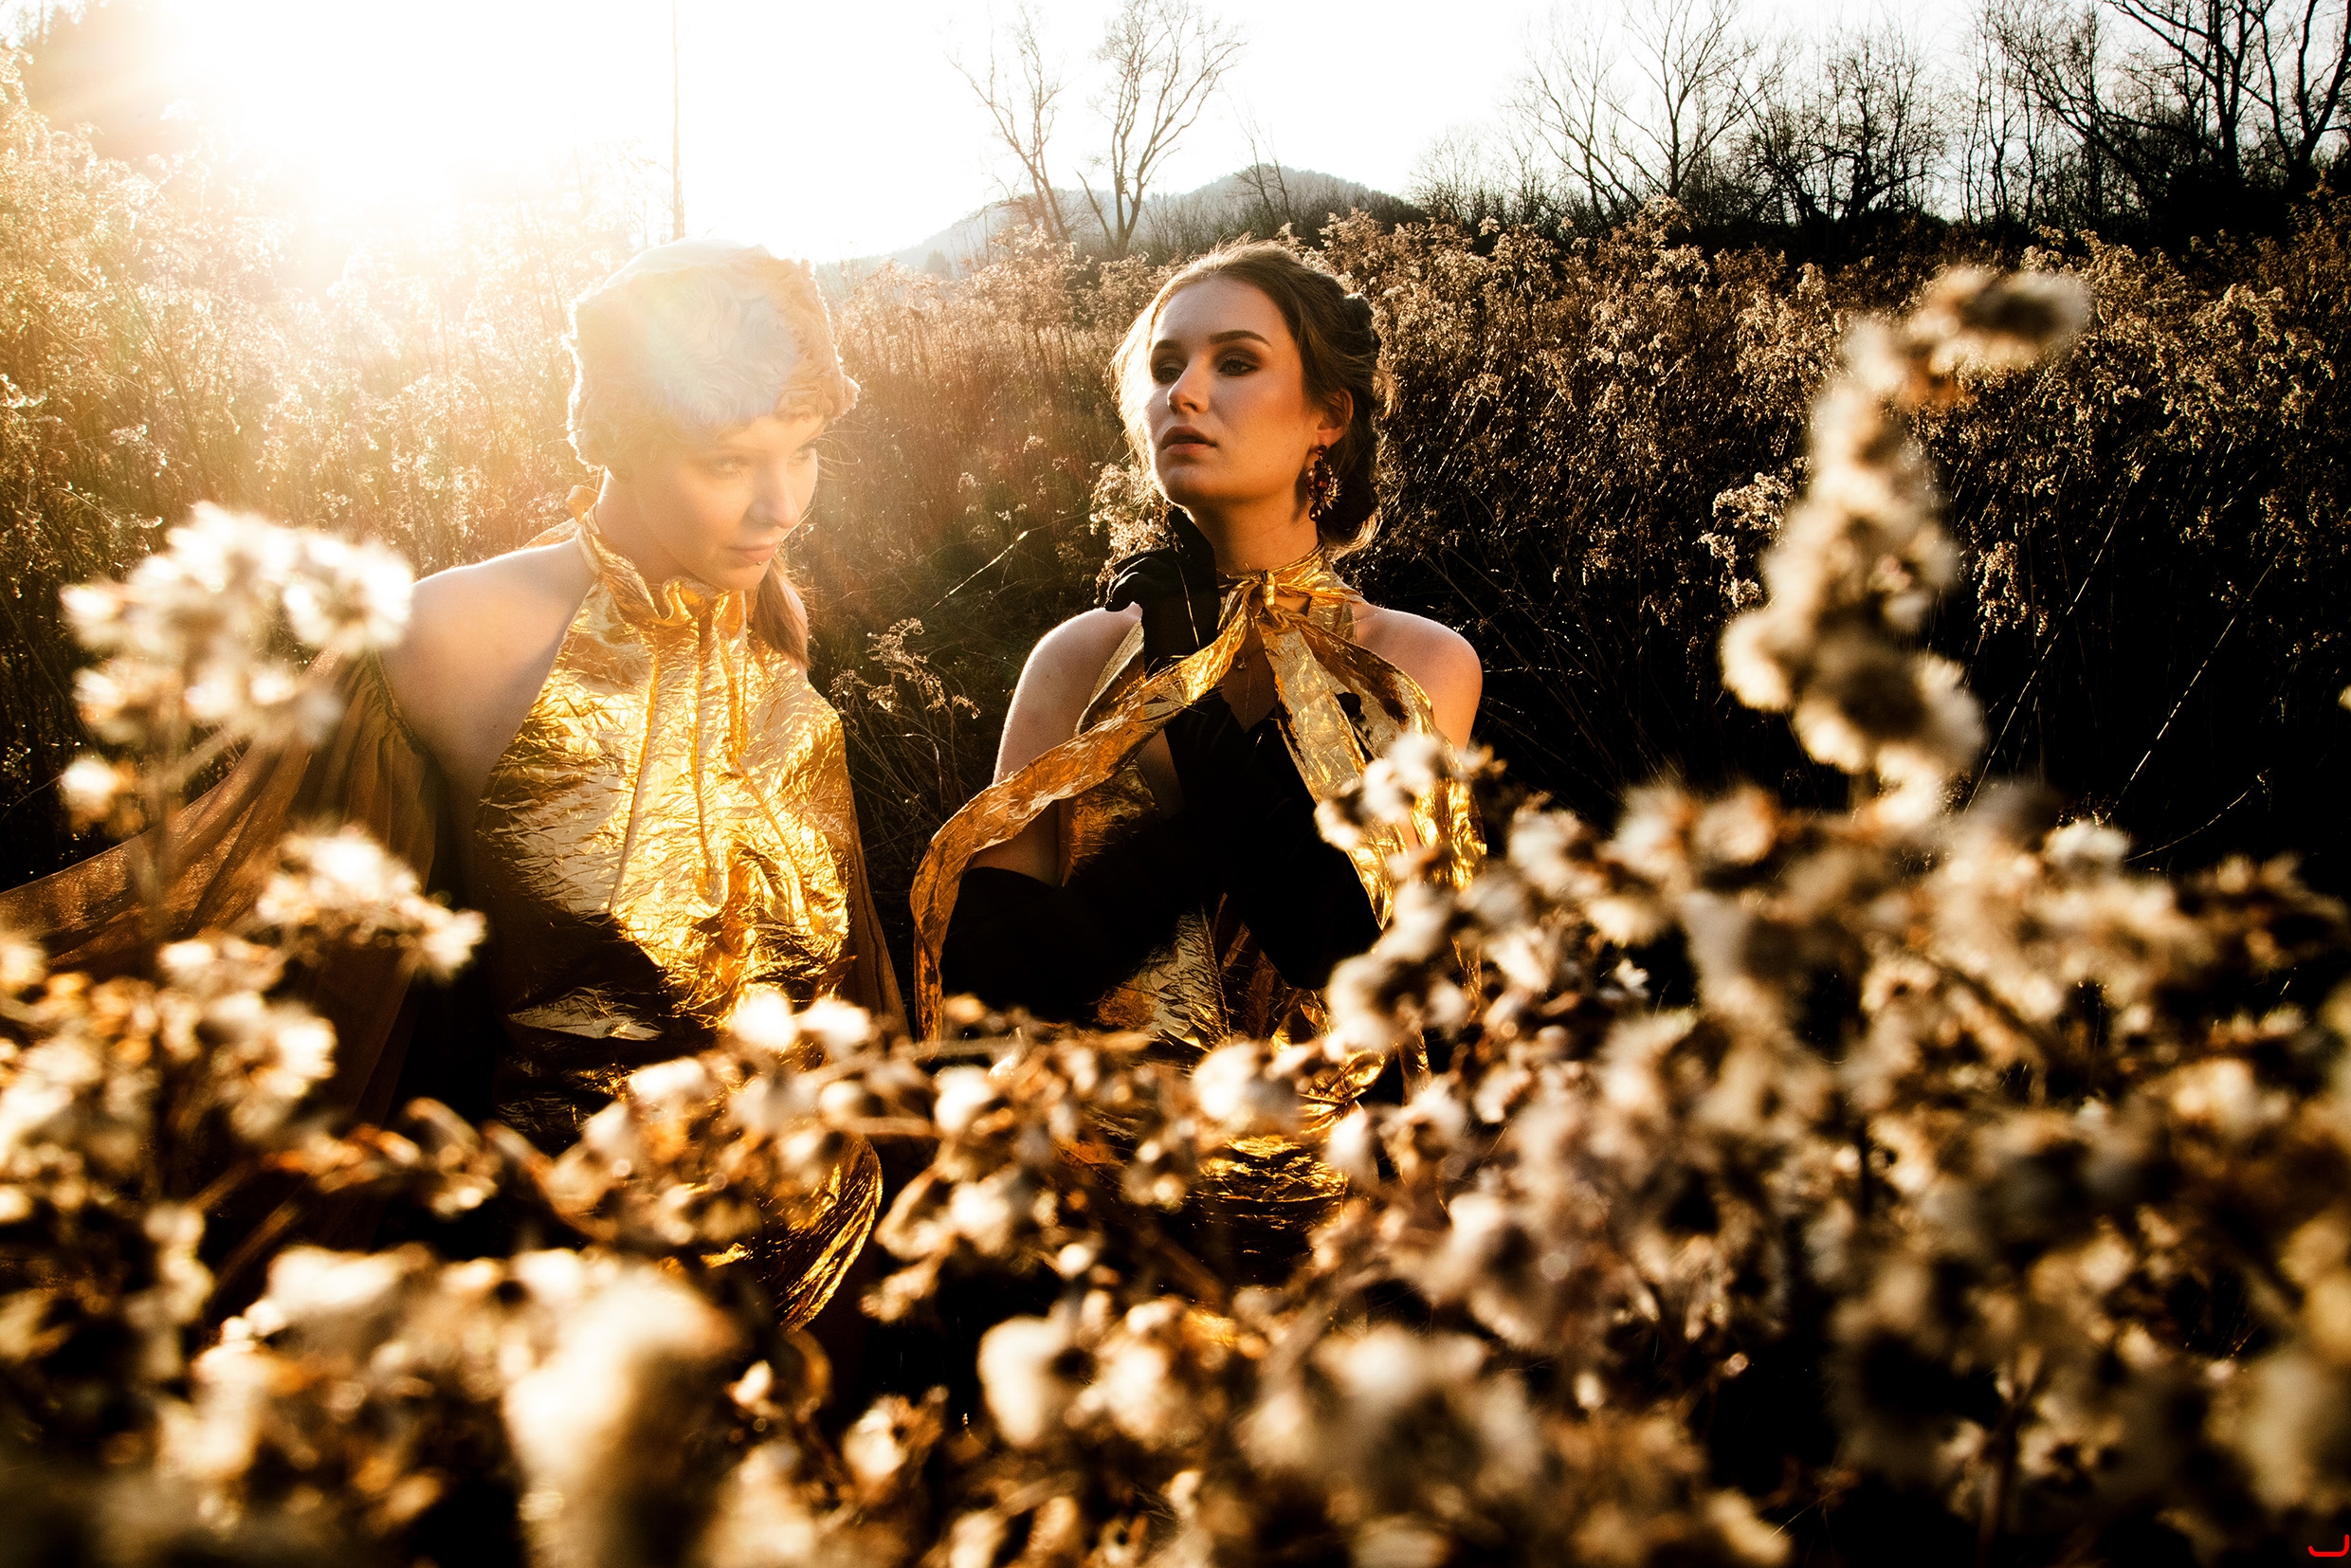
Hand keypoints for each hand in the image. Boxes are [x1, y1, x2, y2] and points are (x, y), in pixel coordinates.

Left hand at [1102, 508, 1221, 670]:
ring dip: (1122, 582)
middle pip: (1163, 556)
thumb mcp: (1180, 619)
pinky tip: (1112, 608)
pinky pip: (1135, 582)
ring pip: (1145, 568)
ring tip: (1112, 602)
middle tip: (1116, 576)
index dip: (1188, 532)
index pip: (1200, 549)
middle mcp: (1200, 586)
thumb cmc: (1177, 657)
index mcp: (1208, 590)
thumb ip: (1174, 593)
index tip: (1173, 515)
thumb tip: (1148, 570)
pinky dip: (1118, 593)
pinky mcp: (1164, 600)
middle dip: (1136, 562)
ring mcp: (1184, 591)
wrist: (1181, 682)